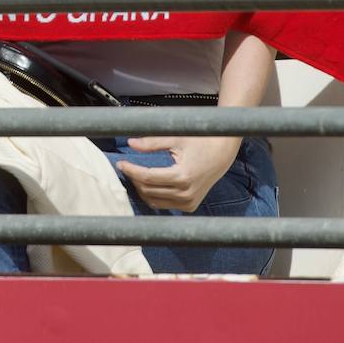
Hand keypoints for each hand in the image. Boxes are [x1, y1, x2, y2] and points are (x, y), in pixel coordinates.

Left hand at [116, 135, 240, 211]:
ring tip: (135, 175)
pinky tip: (147, 184)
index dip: (131, 170)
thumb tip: (130, 142)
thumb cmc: (201, 142)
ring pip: (154, 200)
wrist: (222, 152)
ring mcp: (189, 202)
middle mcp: (186, 193)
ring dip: (141, 188)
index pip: (147, 177)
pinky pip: (164, 204)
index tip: (120, 163)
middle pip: (148, 190)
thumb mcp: (176, 139)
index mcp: (183, 177)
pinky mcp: (190, 206)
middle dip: (134, 178)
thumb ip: (152, 142)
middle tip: (126, 166)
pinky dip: (153, 196)